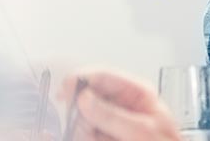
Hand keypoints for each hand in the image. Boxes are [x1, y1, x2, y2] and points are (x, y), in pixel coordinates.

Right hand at [52, 68, 180, 140]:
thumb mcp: (143, 131)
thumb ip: (113, 115)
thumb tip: (85, 98)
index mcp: (136, 93)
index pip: (102, 75)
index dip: (80, 79)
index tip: (66, 90)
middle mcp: (120, 105)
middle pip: (85, 97)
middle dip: (82, 113)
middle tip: (87, 126)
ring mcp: (110, 122)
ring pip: (80, 118)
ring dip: (84, 130)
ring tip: (101, 138)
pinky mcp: (102, 134)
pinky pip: (83, 132)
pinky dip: (85, 137)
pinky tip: (97, 139)